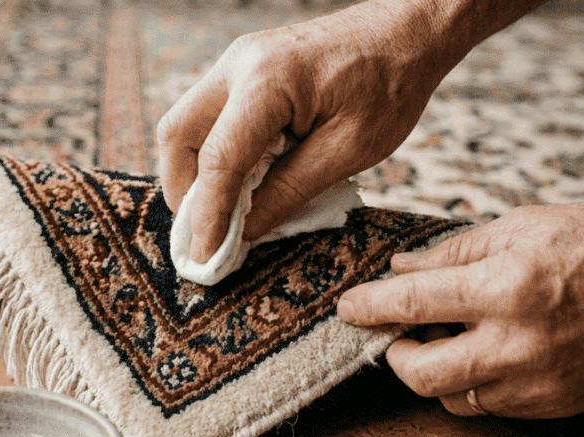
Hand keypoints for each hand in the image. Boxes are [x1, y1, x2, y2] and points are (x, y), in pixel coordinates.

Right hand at [157, 0, 470, 262]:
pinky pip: (210, 118)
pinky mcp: (244, 70)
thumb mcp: (349, 150)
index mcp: (266, 83)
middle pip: (177, 135)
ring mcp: (236, 63)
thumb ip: (290, 191)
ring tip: (221, 215)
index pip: (219, 160)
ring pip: (186, 126)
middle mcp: (238, 65)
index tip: (204, 258)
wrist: (406, 30)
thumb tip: (245, 231)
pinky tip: (239, 184)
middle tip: (204, 235)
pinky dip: (213, 156)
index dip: (206, 216)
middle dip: (183, 192)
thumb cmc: (389, 85)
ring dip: (195, 175)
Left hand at [337, 201, 583, 417]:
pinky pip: (492, 405)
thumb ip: (453, 252)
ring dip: (435, 371)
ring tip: (448, 337)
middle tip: (394, 333)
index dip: (368, 308)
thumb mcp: (522, 225)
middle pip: (419, 375)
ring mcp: (539, 381)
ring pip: (453, 398)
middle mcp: (518, 343)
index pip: (410, 305)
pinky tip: (484, 352)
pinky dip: (474, 383)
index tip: (347, 309)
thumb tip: (401, 272)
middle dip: (393, 355)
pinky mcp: (558, 403)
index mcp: (506, 286)